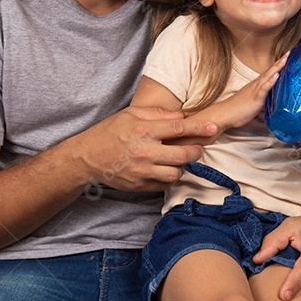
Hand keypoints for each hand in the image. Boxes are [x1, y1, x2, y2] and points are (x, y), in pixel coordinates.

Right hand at [73, 106, 215, 190]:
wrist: (87, 157)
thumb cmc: (110, 132)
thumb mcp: (131, 115)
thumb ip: (158, 114)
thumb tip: (182, 116)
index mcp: (142, 131)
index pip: (178, 129)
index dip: (199, 128)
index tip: (213, 127)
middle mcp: (143, 152)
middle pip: (182, 155)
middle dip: (196, 151)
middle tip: (198, 148)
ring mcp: (141, 171)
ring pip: (175, 173)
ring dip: (182, 166)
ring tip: (179, 159)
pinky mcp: (139, 186)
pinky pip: (163, 184)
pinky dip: (169, 177)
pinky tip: (166, 168)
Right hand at [216, 53, 288, 128]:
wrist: (226, 113)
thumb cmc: (239, 109)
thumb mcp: (254, 103)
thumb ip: (264, 100)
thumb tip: (273, 102)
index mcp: (257, 85)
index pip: (269, 73)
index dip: (278, 65)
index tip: (287, 56)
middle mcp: (256, 85)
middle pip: (270, 71)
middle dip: (280, 62)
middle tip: (290, 52)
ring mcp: (256, 90)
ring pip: (268, 76)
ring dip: (277, 67)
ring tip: (286, 59)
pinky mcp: (256, 98)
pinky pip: (264, 88)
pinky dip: (270, 81)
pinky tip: (276, 75)